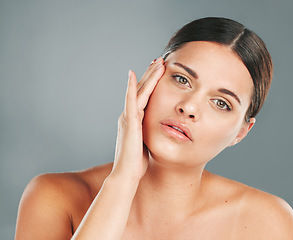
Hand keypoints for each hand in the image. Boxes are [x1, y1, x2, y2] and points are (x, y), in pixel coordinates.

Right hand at [112, 57, 164, 180]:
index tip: (160, 72)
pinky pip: (130, 101)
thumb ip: (149, 132)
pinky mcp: (129, 122)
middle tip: (160, 61)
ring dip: (148, 76)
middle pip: (141, 90)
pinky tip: (132, 74)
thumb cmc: (137, 162)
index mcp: (134, 120)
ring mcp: (128, 117)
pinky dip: (130, 87)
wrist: (127, 174)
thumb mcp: (146, 142)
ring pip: (139, 91)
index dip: (151, 83)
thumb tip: (157, 130)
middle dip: (151, 74)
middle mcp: (129, 115)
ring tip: (157, 63)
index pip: (144, 97)